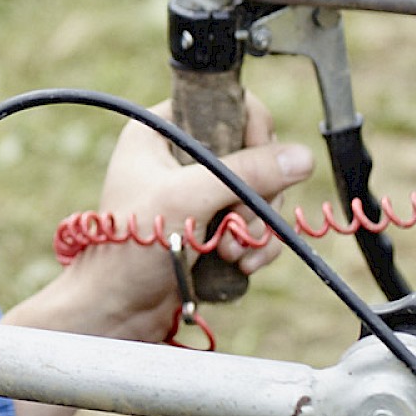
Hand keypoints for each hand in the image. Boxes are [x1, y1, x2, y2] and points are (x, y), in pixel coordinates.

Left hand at [0, 93, 313, 415]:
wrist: (115, 309)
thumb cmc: (130, 247)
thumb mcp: (188, 199)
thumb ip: (244, 174)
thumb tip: (301, 157)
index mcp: (161, 130)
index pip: (230, 106)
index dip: (253, 133)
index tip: (254, 164)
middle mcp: (180, 156)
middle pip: (255, 155)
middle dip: (256, 195)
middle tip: (236, 222)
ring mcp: (198, 194)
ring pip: (260, 194)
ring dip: (255, 227)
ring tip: (232, 251)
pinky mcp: (211, 227)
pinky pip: (255, 225)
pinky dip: (255, 246)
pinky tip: (240, 265)